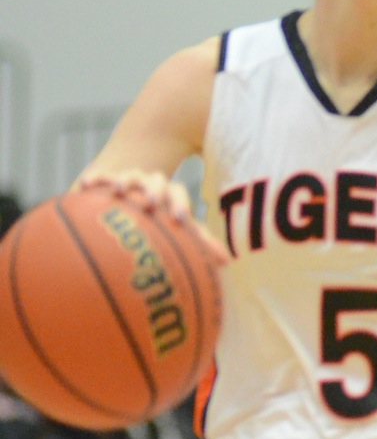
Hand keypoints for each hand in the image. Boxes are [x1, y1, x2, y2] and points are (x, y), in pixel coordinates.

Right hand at [78, 171, 228, 265]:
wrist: (133, 201)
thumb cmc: (161, 226)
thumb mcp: (179, 234)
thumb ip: (199, 244)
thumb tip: (228, 261)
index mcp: (171, 197)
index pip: (179, 196)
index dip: (179, 205)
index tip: (178, 219)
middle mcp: (152, 186)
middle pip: (157, 182)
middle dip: (155, 190)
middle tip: (151, 204)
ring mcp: (130, 181)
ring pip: (130, 176)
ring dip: (126, 181)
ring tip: (118, 191)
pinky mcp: (107, 181)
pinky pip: (101, 178)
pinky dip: (97, 179)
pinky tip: (88, 185)